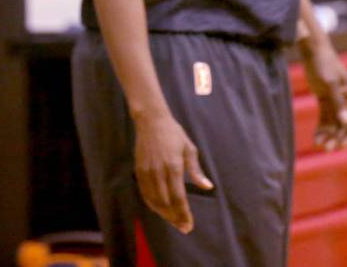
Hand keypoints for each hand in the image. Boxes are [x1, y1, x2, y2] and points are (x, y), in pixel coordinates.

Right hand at [133, 113, 212, 233]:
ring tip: (173, 221)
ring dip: (164, 214)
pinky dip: (152, 204)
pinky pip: (144, 193)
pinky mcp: (139, 170)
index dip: (183, 214)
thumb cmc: (173, 133)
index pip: (178, 198)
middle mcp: (159, 171)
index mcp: (174, 166)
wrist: (150, 120)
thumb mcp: (189, 148)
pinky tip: (159, 209)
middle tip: (183, 227)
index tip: (189, 225)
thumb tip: (208, 187)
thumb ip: (196, 170)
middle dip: (175, 218)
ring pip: (154, 201)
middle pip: (166, 203)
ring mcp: (147, 171)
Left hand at [299, 39, 346, 150]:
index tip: (342, 145)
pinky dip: (322, 128)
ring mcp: (336, 101)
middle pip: (345, 124)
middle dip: (338, 137)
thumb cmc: (324, 64)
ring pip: (334, 123)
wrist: (313, 51)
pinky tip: (316, 138)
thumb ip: (338, 102)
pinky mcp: (325, 100)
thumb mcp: (330, 83)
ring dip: (329, 135)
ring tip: (321, 146)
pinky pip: (325, 118)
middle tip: (329, 149)